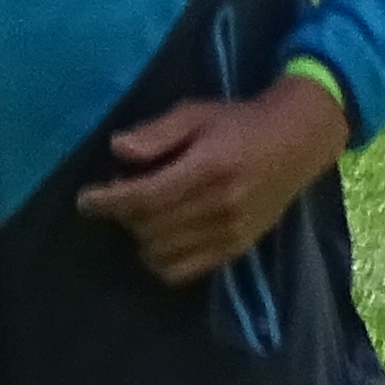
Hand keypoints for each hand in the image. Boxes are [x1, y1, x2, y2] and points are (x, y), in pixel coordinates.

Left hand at [78, 73, 349, 283]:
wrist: (298, 141)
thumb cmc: (239, 121)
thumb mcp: (195, 113)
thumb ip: (156, 133)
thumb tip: (117, 150)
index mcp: (208, 168)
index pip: (143, 198)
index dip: (107, 201)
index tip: (86, 199)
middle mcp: (220, 206)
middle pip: (148, 227)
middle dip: (123, 215)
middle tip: (119, 196)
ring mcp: (229, 233)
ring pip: (160, 253)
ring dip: (140, 236)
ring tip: (142, 214)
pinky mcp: (235, 249)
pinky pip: (182, 271)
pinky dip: (161, 260)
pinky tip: (160, 237)